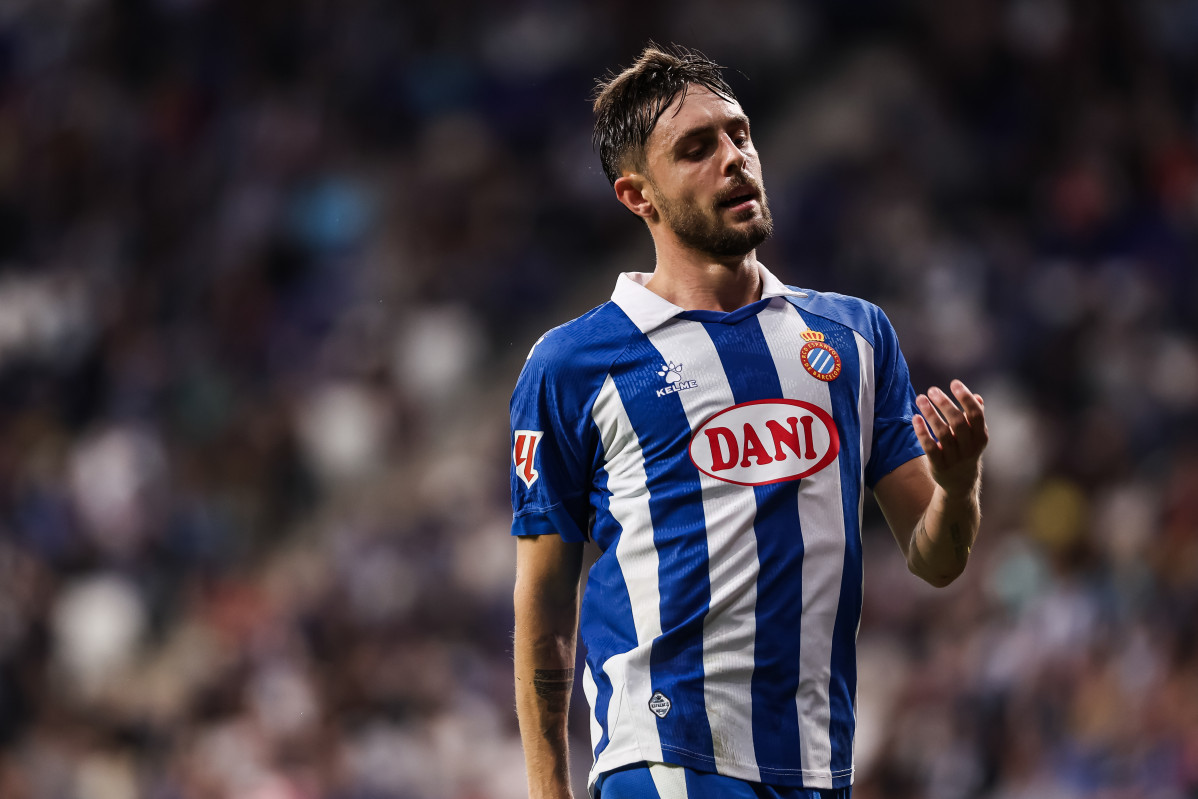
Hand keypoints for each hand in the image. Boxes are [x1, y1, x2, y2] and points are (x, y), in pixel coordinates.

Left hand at [913, 379, 987, 496]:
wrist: (960, 482)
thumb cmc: (966, 450)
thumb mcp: (974, 436)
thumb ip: (975, 417)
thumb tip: (977, 397)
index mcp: (980, 437)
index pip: (976, 414)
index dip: (966, 398)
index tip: (954, 383)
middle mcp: (969, 448)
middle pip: (958, 422)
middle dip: (944, 404)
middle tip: (932, 390)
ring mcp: (954, 458)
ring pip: (942, 433)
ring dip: (930, 414)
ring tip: (920, 398)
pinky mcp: (939, 465)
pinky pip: (930, 447)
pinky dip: (922, 432)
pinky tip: (915, 418)